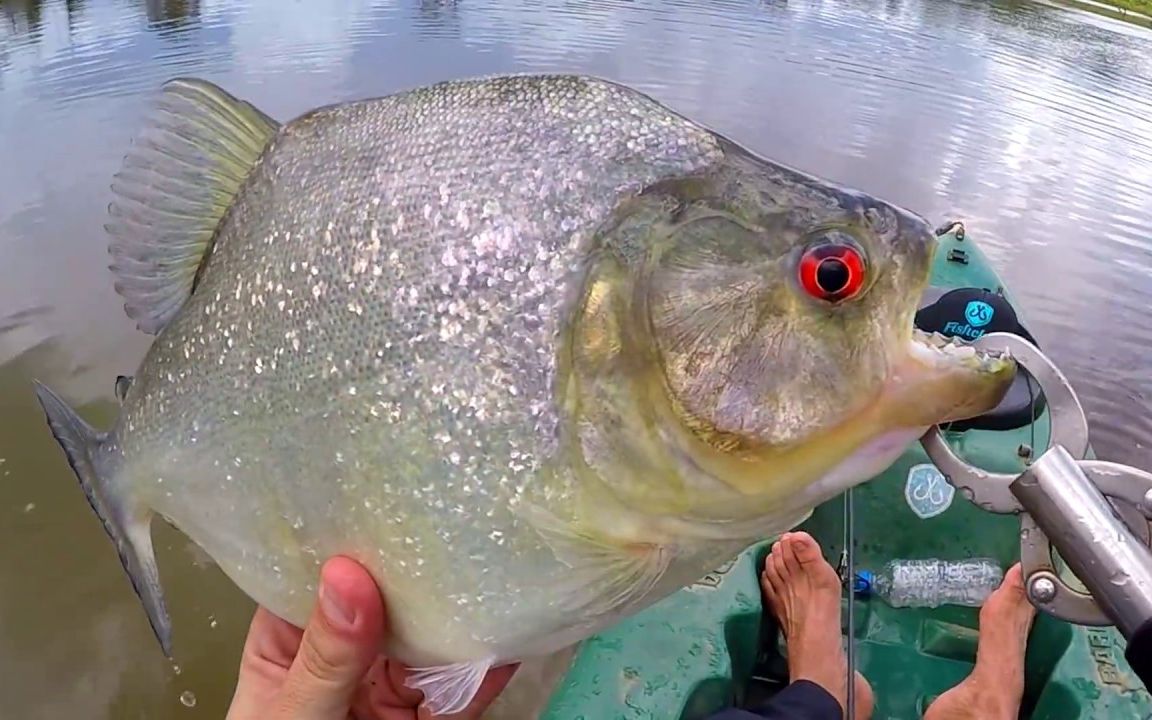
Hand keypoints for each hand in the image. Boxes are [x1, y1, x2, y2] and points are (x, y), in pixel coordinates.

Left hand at [226, 556, 516, 718]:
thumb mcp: (290, 716)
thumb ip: (324, 658)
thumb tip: (346, 578)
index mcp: (288, 640)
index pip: (321, 576)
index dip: (353, 538)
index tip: (388, 499)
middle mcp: (343, 654)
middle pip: (388, 601)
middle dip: (420, 575)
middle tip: (457, 530)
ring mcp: (386, 686)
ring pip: (429, 643)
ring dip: (459, 618)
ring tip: (491, 579)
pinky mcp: (421, 718)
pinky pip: (455, 691)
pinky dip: (482, 672)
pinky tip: (502, 644)